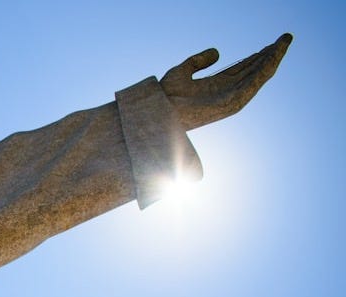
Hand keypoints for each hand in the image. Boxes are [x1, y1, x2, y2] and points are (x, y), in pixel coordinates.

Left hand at [162, 33, 291, 129]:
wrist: (160, 110)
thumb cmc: (166, 95)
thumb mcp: (183, 71)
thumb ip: (198, 61)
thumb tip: (217, 51)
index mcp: (217, 85)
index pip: (243, 68)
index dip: (256, 56)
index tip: (269, 45)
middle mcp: (227, 91)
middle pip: (254, 70)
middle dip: (270, 54)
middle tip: (285, 39)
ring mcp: (231, 97)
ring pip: (259, 74)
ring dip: (273, 58)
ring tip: (284, 42)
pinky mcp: (233, 102)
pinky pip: (254, 82)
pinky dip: (265, 68)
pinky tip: (274, 55)